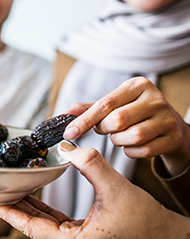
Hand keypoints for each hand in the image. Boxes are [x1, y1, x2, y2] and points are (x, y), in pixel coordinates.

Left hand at [0, 142, 189, 238]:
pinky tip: (34, 199)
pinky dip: (46, 214)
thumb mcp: (117, 189)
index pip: (32, 228)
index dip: (10, 213)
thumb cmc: (147, 222)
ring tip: (11, 191)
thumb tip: (69, 147)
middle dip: (16, 208)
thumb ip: (91, 164)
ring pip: (45, 228)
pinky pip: (57, 228)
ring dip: (30, 209)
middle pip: (35, 228)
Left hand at [63, 76, 189, 174]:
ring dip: (118, 141)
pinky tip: (131, 145)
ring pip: (133, 136)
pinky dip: (131, 152)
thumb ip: (89, 108)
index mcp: (137, 86)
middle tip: (104, 129)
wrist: (169, 126)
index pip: (105, 104)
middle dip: (104, 129)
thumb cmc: (134, 113)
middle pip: (118, 120)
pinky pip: (144, 150)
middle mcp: (155, 99)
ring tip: (120, 136)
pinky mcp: (173, 138)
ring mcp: (167, 118)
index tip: (68, 133)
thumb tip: (65, 113)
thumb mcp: (115, 105)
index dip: (84, 120)